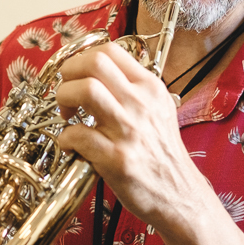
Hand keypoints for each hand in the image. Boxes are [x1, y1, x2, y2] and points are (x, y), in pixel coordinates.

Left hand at [55, 41, 209, 240]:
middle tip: (67, 93)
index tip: (76, 76)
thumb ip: (133, 89)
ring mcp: (129, 130)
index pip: (110, 51)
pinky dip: (65, 138)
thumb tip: (97, 74)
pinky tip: (71, 144)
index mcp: (150, 88)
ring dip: (64, 99)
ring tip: (67, 115)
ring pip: (85, 90)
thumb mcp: (159, 110)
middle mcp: (141, 104)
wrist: (179, 194)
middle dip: (68, 74)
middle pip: (94, 63)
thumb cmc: (162, 154)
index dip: (82, 58)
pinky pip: (77, 134)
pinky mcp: (117, 159)